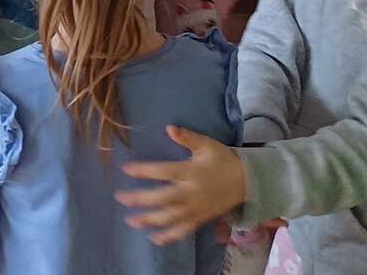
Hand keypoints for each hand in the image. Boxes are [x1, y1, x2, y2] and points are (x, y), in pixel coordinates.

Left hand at [115, 126, 247, 245]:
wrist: (247, 181)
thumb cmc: (222, 160)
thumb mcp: (207, 144)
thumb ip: (187, 137)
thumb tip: (169, 127)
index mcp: (190, 172)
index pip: (162, 171)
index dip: (143, 171)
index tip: (125, 169)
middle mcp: (191, 193)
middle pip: (162, 198)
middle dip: (139, 200)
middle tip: (120, 198)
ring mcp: (195, 208)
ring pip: (169, 217)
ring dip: (149, 220)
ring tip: (130, 221)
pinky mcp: (200, 219)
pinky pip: (183, 230)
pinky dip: (169, 236)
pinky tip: (154, 239)